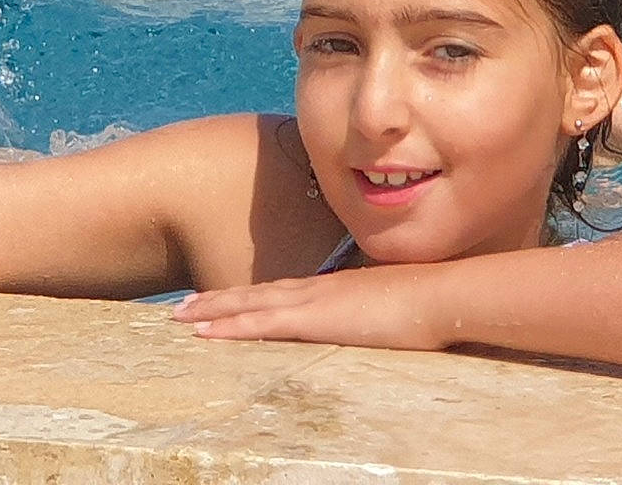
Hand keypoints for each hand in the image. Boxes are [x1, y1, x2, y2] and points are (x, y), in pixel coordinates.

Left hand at [174, 262, 454, 350]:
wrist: (441, 294)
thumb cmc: (428, 303)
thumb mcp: (392, 308)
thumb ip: (375, 314)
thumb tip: (375, 324)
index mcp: (333, 288)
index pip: (280, 291)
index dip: (248, 296)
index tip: (223, 300)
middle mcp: (315, 288)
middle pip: (255, 294)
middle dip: (217, 301)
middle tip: (183, 307)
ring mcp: (312, 301)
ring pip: (248, 305)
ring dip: (212, 311)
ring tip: (180, 317)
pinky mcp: (313, 318)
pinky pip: (260, 324)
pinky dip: (229, 326)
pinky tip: (205, 333)